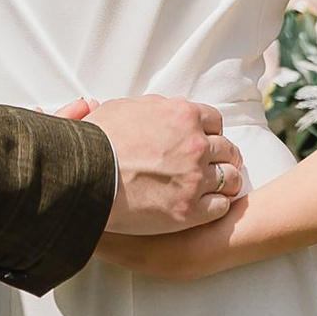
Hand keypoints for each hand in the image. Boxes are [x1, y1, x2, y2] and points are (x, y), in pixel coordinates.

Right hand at [92, 95, 243, 236]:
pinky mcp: (188, 211)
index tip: (206, 141)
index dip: (210, 132)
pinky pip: (221, 207)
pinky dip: (217, 206)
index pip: (215, 121)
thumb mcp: (122, 108)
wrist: (86, 177)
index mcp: (182, 116)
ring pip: (230, 178)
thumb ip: (149, 105)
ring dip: (224, 182)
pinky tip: (207, 207)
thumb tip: (156, 104)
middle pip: (227, 149)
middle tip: (217, 165)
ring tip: (217, 188)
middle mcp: (195, 145)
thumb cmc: (98, 143)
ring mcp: (194, 179)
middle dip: (223, 156)